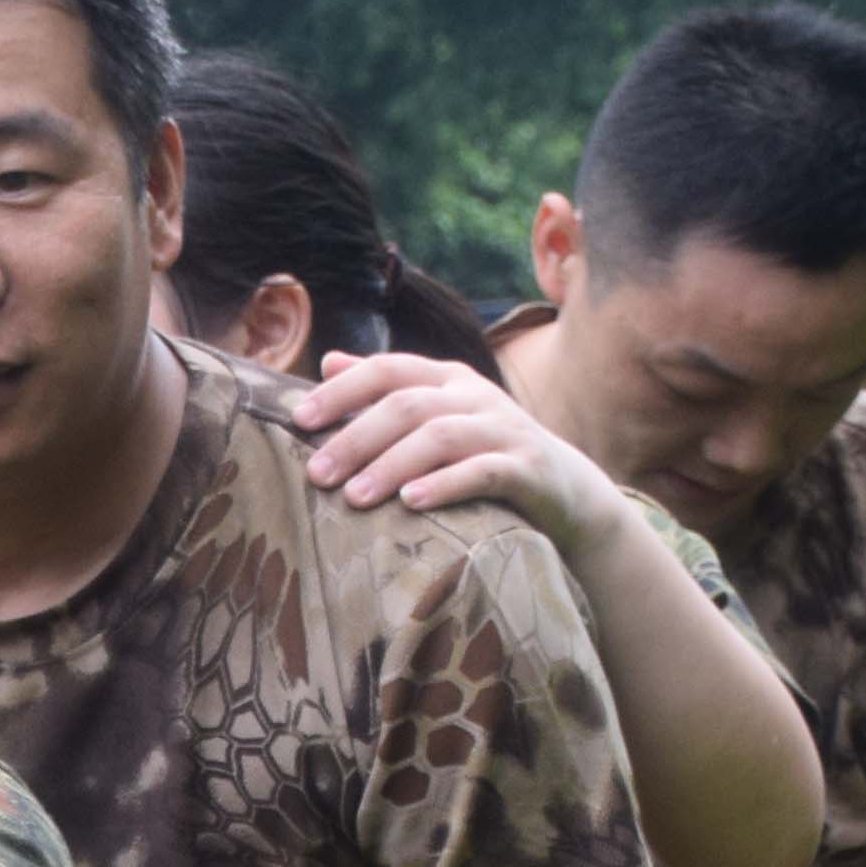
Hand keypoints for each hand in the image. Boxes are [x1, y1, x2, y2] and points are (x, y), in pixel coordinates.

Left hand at [287, 349, 620, 549]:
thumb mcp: (438, 418)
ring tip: (354, 497)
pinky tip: (411, 503)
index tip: (299, 420)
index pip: (388, 369)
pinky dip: (445, 485)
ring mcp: (504, 429)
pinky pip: (483, 471)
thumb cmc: (484, 456)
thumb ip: (387, 392)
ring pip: (441, 436)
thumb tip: (329, 362)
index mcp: (447, 379)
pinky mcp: (528, 467)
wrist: (567, 491)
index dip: (342, 391)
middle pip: (407, 405)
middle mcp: (475, 396)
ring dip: (392, 465)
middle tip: (317, 475)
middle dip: (356, 438)